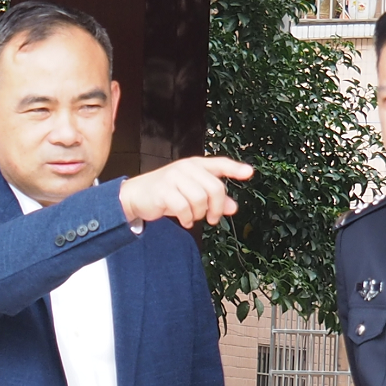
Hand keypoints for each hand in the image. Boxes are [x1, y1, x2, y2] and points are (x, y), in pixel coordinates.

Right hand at [117, 155, 251, 228]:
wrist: (135, 196)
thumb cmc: (166, 193)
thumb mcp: (192, 195)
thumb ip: (213, 199)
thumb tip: (233, 207)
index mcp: (195, 165)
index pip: (220, 164)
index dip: (235, 169)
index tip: (249, 173)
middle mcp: (186, 168)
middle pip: (215, 188)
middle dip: (217, 207)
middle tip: (212, 219)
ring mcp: (174, 178)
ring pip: (200, 199)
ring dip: (199, 214)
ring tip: (193, 217)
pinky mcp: (164, 191)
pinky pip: (184, 208)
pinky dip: (187, 218)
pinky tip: (185, 221)